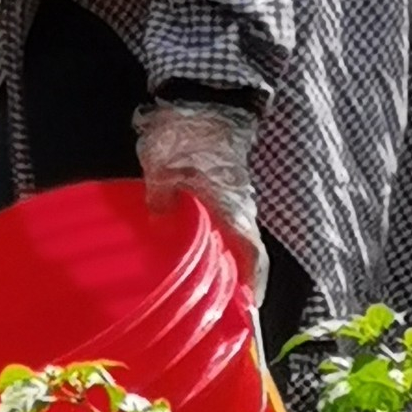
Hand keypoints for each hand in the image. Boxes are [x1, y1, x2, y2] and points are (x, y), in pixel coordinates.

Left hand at [133, 99, 267, 307]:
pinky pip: (222, 222)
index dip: (252, 285)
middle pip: (245, 253)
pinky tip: (195, 250)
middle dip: (238, 282)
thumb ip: (161, 198)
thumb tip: (159, 221)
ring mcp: (233, 196)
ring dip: (226, 262)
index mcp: (230, 207)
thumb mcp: (163, 168)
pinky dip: (215, 241)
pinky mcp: (221, 186)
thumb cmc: (185, 133)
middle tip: (226, 310)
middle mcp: (239, 206)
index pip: (252, 255)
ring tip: (210, 289)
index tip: (249, 312)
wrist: (200, 98)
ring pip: (234, 238)